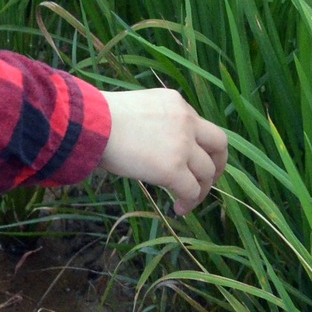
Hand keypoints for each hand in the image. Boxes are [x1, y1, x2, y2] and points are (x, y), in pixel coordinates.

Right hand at [97, 87, 227, 216]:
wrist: (92, 124)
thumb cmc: (101, 119)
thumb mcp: (139, 110)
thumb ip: (158, 122)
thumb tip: (156, 147)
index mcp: (176, 102)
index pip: (201, 126)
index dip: (201, 147)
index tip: (194, 161)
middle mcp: (186, 120)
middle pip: (219, 144)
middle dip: (217, 165)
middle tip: (207, 181)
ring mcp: (182, 144)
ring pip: (207, 172)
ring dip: (201, 189)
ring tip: (186, 201)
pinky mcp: (173, 168)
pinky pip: (192, 190)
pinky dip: (189, 202)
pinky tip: (178, 209)